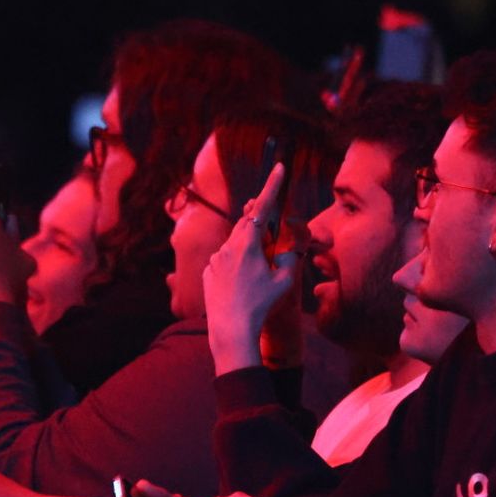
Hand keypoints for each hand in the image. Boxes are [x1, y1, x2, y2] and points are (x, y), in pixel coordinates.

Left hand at [202, 164, 299, 374]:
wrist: (231, 329)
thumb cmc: (261, 306)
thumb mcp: (284, 281)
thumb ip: (288, 257)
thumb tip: (283, 246)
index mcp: (248, 244)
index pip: (262, 208)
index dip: (273, 186)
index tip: (279, 167)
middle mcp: (228, 247)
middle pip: (247, 224)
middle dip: (260, 226)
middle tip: (271, 240)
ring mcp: (215, 259)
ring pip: (235, 244)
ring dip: (248, 251)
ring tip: (256, 278)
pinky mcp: (207, 272)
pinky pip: (224, 261)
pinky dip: (235, 266)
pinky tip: (241, 287)